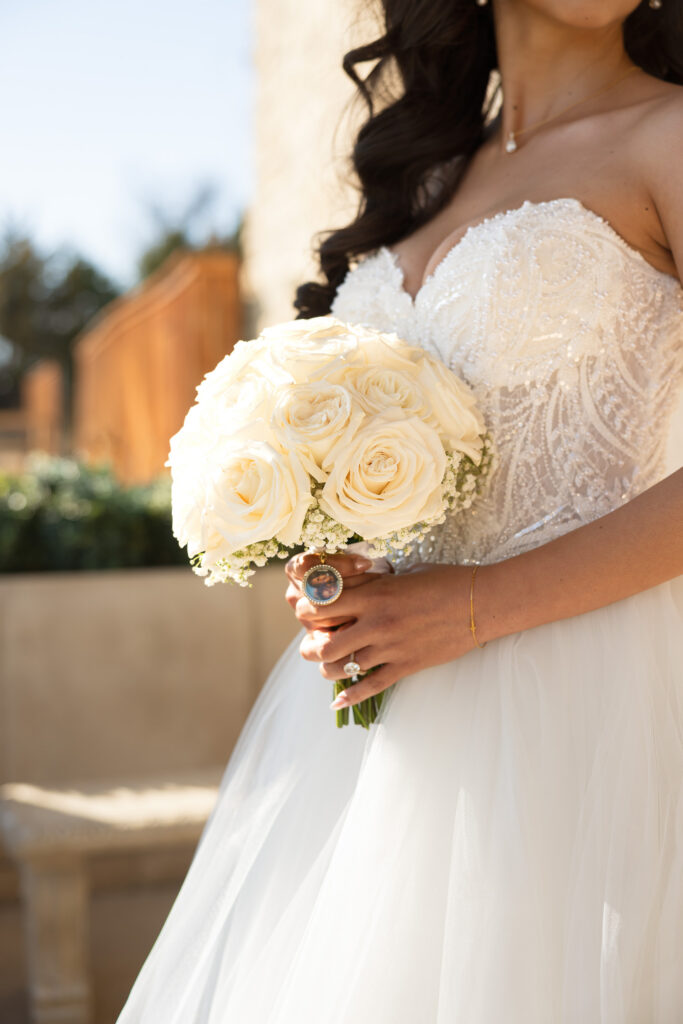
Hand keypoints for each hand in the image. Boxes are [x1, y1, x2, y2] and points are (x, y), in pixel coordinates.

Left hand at [287, 557, 478, 708]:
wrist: (481, 602)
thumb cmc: (442, 580)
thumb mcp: (401, 573)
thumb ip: (371, 583)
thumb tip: (344, 586)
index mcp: (374, 594)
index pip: (320, 606)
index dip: (306, 610)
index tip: (307, 611)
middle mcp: (377, 623)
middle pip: (323, 644)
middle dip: (311, 646)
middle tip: (311, 644)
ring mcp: (391, 647)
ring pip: (342, 669)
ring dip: (328, 669)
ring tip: (328, 665)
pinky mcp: (406, 666)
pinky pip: (370, 687)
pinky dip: (350, 697)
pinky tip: (337, 701)